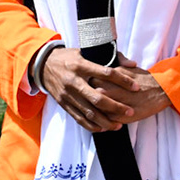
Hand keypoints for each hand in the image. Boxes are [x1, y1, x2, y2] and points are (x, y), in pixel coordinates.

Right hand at [41, 48, 167, 132]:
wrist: (43, 65)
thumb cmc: (70, 57)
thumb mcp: (88, 51)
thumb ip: (112, 57)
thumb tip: (133, 64)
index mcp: (81, 65)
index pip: (106, 73)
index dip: (123, 81)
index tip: (136, 87)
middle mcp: (74, 81)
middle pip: (98, 98)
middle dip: (116, 107)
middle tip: (130, 111)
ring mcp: (68, 94)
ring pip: (89, 112)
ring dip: (106, 121)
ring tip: (119, 125)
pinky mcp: (63, 104)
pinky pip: (79, 118)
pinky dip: (92, 125)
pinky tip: (103, 128)